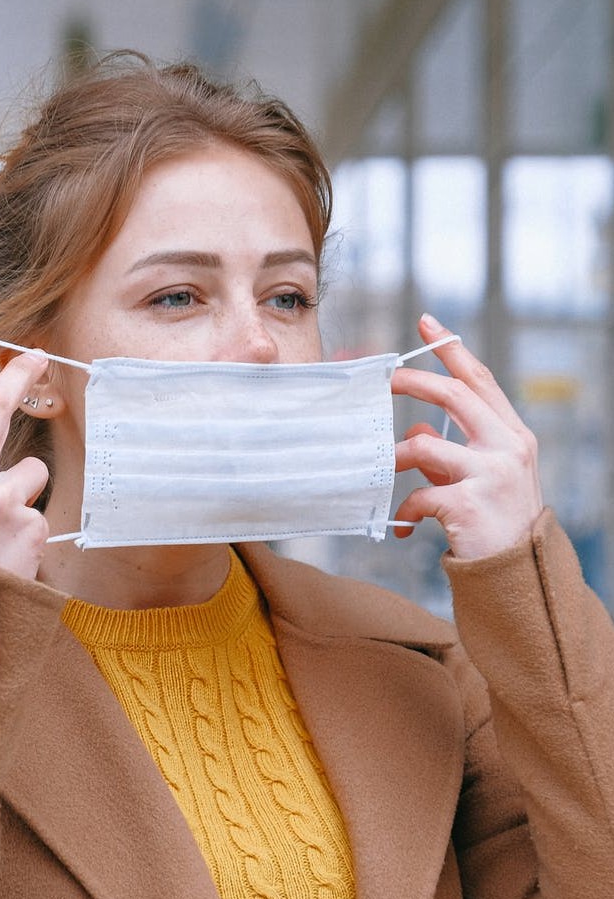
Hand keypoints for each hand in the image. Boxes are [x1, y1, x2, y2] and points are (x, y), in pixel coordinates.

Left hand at [391, 314, 543, 559]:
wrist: (517, 575)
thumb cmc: (494, 523)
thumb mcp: (477, 479)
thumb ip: (450, 452)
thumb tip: (418, 431)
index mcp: (511, 435)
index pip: (480, 381)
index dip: (451, 350)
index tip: (427, 324)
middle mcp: (508, 447)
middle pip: (454, 396)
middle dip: (413, 382)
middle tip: (381, 381)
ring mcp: (491, 474)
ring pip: (424, 446)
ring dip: (394, 457)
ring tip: (382, 471)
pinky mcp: (469, 503)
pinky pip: (419, 495)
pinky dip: (405, 510)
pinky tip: (404, 526)